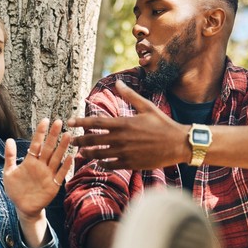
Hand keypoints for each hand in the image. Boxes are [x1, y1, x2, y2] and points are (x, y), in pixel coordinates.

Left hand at [3, 118, 72, 221]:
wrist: (23, 207)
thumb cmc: (16, 190)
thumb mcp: (8, 172)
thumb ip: (9, 157)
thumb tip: (9, 139)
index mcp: (30, 161)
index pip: (36, 144)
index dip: (40, 133)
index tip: (45, 121)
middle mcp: (41, 165)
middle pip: (48, 148)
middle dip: (53, 135)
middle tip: (59, 122)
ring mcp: (48, 175)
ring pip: (56, 158)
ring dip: (62, 147)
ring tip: (67, 135)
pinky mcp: (53, 185)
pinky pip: (60, 174)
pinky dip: (65, 166)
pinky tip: (69, 157)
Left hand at [67, 80, 188, 169]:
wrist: (178, 144)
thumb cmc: (163, 123)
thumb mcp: (147, 107)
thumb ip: (130, 96)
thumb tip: (118, 82)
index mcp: (123, 123)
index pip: (95, 122)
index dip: (80, 122)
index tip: (69, 121)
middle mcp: (121, 138)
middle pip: (92, 140)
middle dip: (79, 140)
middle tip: (71, 140)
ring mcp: (125, 153)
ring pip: (99, 154)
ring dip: (88, 153)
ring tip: (82, 152)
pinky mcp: (130, 164)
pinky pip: (110, 165)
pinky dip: (103, 163)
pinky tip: (100, 162)